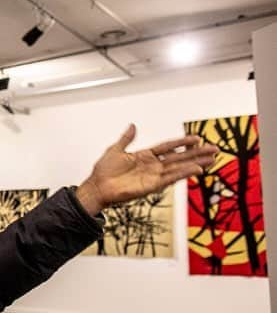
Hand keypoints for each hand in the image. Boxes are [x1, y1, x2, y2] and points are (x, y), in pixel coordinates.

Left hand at [76, 124, 217, 214]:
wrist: (97, 186)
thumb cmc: (103, 171)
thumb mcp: (115, 149)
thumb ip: (126, 138)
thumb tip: (132, 126)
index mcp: (145, 156)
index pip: (168, 147)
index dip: (182, 142)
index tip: (197, 138)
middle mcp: (152, 166)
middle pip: (179, 157)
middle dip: (196, 153)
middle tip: (214, 149)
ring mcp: (153, 176)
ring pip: (179, 167)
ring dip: (195, 163)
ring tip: (211, 159)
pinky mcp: (151, 186)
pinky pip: (170, 178)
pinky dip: (183, 173)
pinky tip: (196, 169)